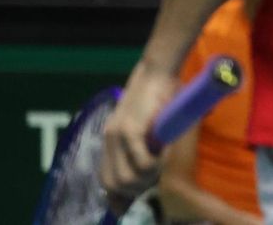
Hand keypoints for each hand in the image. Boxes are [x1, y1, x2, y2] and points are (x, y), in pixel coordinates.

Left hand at [100, 60, 177, 213]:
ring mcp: (117, 135)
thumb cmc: (158, 94)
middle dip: (139, 188)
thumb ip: (145, 141)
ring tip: (163, 161)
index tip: (133, 201)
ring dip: (149, 176)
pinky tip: (166, 150)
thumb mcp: (147, 123)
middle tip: (158, 174)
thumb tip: (153, 166)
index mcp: (110, 140)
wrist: (157, 70)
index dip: (120, 195)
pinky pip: (142, 161)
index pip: (106, 179)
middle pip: (115, 184)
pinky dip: (157, 162)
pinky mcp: (129, 130)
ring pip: (128, 177)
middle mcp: (109, 140)